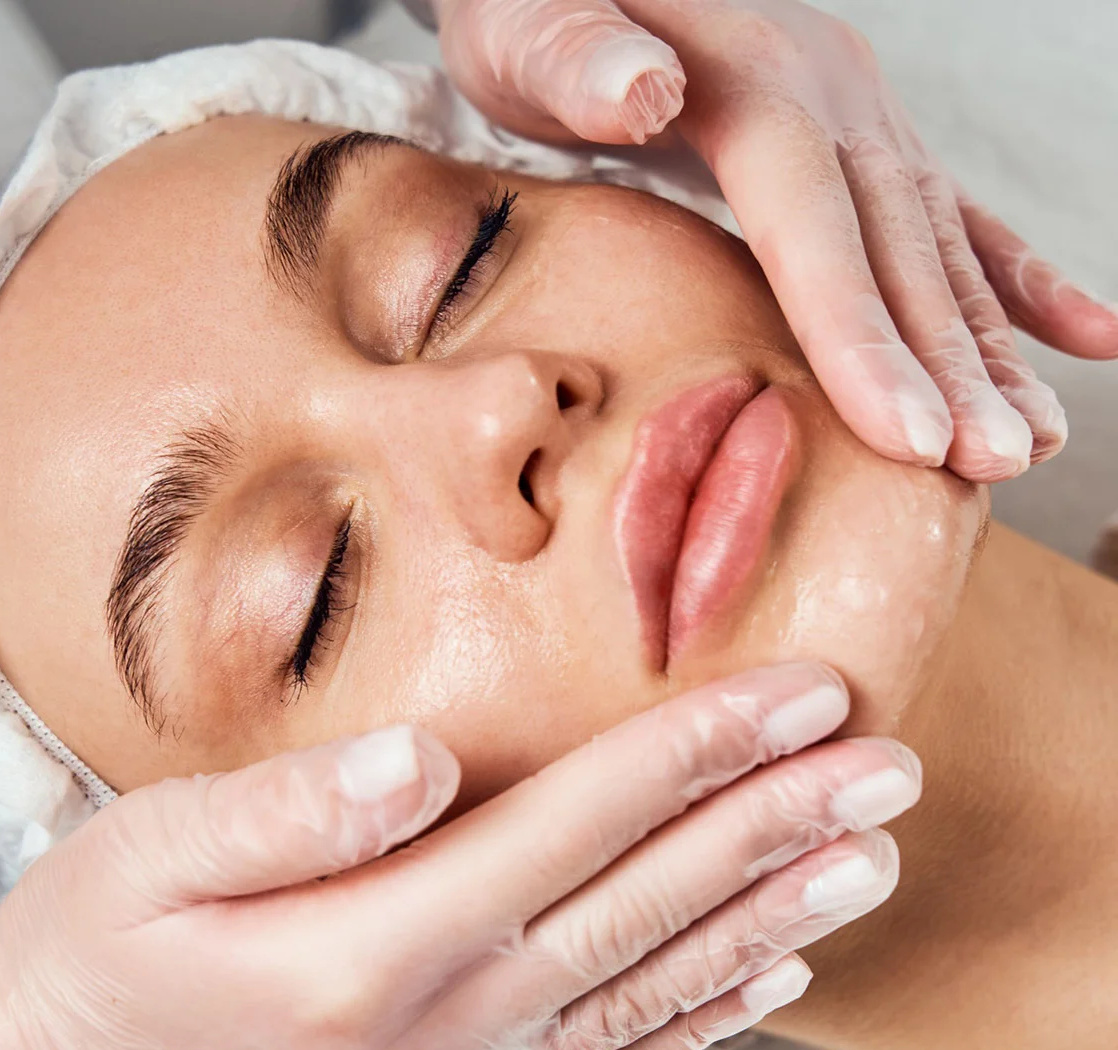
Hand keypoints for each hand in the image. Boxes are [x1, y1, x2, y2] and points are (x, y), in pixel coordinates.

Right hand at [0, 662, 914, 1049]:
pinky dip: (704, 1013)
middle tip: (884, 765)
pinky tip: (769, 975)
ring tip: (867, 858)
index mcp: (368, 950)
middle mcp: (437, 1028)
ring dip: (770, 915)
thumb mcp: (147, 855)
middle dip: (775, 823)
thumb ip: (294, 810)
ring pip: (652, 986)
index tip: (797, 695)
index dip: (695, 752)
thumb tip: (426, 761)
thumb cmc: (92, 953)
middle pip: (643, 903)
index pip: (574, 824)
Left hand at [429, 0, 1117, 480]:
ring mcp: (856, 115)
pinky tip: (1079, 336)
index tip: (911, 438)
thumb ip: (576, 59)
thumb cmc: (527, 14)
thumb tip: (647, 89)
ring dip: (987, 346)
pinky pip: (953, 216)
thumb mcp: (526, 30)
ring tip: (1030, 441)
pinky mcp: (858, 141)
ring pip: (939, 244)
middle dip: (946, 365)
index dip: (863, 333)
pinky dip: (1013, 280)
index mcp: (751, 81)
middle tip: (991, 465)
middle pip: (898, 245)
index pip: (814, 223)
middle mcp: (828, 94)